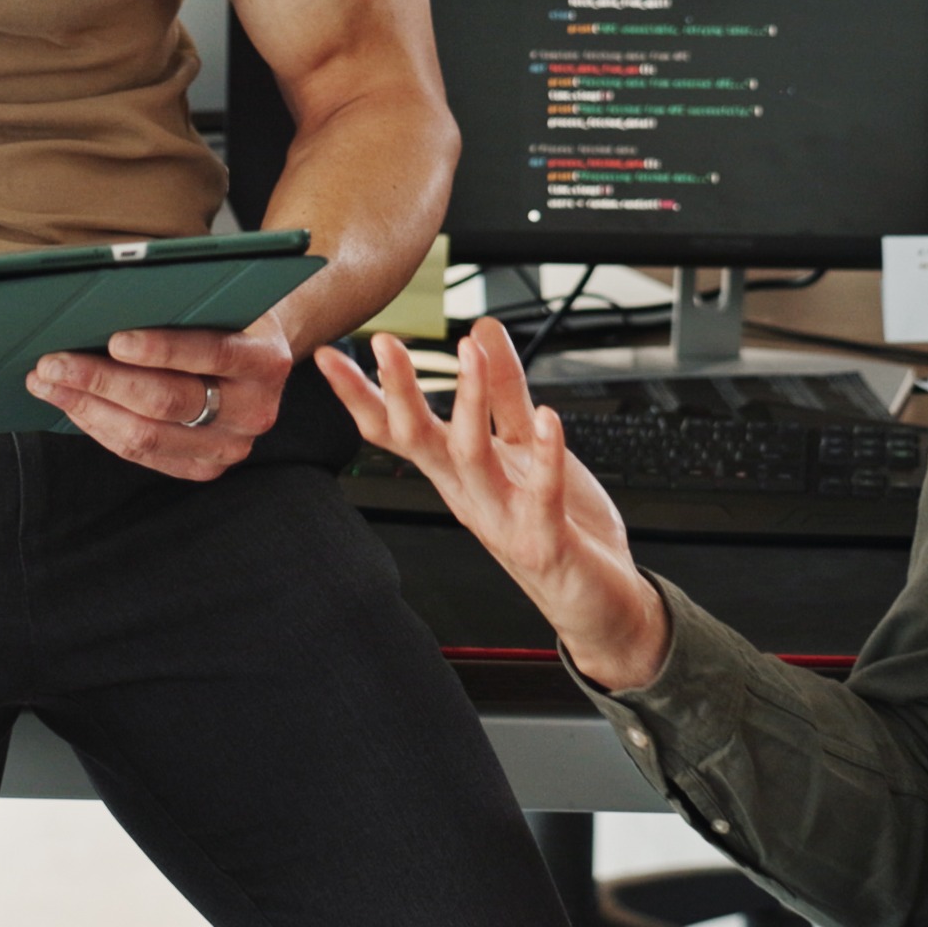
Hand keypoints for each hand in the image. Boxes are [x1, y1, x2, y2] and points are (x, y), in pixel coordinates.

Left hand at [28, 316, 297, 479]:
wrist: (257, 357)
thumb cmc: (225, 315)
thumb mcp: (219, 298)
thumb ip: (180, 297)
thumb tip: (106, 294)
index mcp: (266, 359)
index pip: (212, 353)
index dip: (162, 348)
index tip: (115, 340)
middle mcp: (255, 410)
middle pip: (168, 400)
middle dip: (102, 380)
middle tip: (53, 363)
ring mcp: (231, 447)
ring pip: (147, 436)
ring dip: (87, 408)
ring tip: (46, 384)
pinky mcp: (205, 468)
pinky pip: (142, 454)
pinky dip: (100, 427)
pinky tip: (71, 405)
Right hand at [312, 318, 669, 688]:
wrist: (598, 599)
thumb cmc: (559, 523)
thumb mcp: (524, 445)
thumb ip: (504, 389)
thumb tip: (480, 329)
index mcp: (457, 471)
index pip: (397, 429)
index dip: (362, 394)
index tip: (330, 355)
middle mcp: (468, 494)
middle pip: (419, 439)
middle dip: (400, 391)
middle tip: (385, 343)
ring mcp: (501, 519)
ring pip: (471, 458)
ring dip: (470, 403)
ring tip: (469, 353)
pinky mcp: (543, 540)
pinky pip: (540, 493)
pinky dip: (545, 454)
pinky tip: (549, 416)